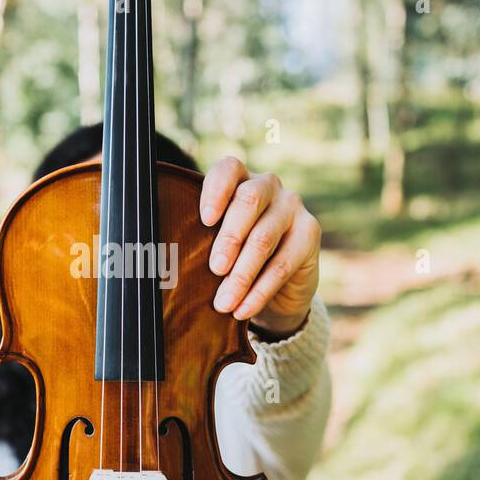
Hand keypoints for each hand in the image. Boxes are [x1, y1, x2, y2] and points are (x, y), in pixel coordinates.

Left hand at [199, 157, 320, 336]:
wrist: (280, 285)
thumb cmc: (236, 257)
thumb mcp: (218, 244)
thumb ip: (202, 240)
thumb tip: (169, 261)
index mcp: (240, 180)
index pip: (228, 169)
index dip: (216, 190)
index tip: (205, 219)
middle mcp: (268, 185)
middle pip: (248, 202)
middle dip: (229, 238)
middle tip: (215, 268)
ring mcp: (292, 207)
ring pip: (264, 238)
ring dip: (241, 275)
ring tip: (223, 303)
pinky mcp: (310, 232)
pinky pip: (282, 264)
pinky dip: (259, 292)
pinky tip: (243, 310)